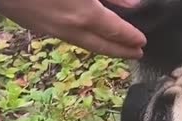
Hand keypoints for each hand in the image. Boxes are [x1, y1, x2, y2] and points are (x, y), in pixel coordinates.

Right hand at [0, 0, 145, 58]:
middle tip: (136, 55)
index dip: (130, 37)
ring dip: (104, 49)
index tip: (142, 43)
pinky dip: (87, 42)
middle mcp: (71, 28)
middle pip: (102, 46)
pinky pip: (71, 39)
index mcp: (85, 14)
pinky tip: (88, 38)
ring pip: (86, 45)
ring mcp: (53, 30)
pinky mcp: (38, 27)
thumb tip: (132, 5)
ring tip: (117, 50)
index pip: (115, 30)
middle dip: (121, 52)